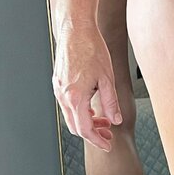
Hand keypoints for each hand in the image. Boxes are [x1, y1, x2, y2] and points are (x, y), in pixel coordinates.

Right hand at [52, 20, 121, 150]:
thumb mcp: (107, 78)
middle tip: (108, 134)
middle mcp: (63, 95)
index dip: (97, 140)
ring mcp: (58, 89)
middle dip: (92, 134)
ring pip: (70, 116)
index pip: (84, 129)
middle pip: (75, 126)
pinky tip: (92, 107)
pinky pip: (67, 105)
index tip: (107, 145)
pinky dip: (79, 111)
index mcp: (75, 97)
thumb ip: (111, 102)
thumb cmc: (92, 49)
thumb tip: (115, 120)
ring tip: (104, 121)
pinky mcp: (58, 82)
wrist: (76, 29)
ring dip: (86, 122)